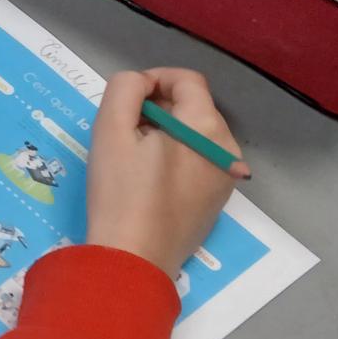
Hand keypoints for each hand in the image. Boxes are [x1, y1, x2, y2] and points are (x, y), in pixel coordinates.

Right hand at [84, 68, 242, 277]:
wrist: (135, 259)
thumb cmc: (121, 193)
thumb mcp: (110, 130)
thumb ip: (125, 89)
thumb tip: (142, 85)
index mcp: (205, 126)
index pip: (187, 80)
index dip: (155, 79)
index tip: (128, 99)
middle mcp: (227, 147)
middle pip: (194, 108)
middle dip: (161, 108)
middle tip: (125, 130)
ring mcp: (226, 176)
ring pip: (197, 136)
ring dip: (169, 133)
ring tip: (136, 157)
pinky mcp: (218, 201)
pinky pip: (200, 163)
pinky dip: (178, 159)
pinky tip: (151, 181)